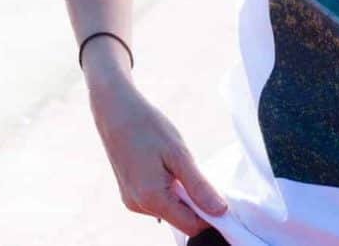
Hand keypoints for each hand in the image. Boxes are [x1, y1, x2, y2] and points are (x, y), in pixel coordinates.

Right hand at [87, 78, 227, 236]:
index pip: (190, 226)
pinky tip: (169, 165)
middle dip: (196, 202)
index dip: (210, 215)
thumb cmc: (149, 128)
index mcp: (152, 200)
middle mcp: (139, 207)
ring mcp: (132, 201)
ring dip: (183, 193)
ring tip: (180, 164)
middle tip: (199, 171)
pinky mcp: (130, 193)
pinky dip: (171, 188)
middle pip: (180, 218)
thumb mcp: (180, 155)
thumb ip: (199, 186)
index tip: (222, 195)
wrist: (116, 112)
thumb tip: (220, 211)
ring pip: (170, 208)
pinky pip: (158, 199)